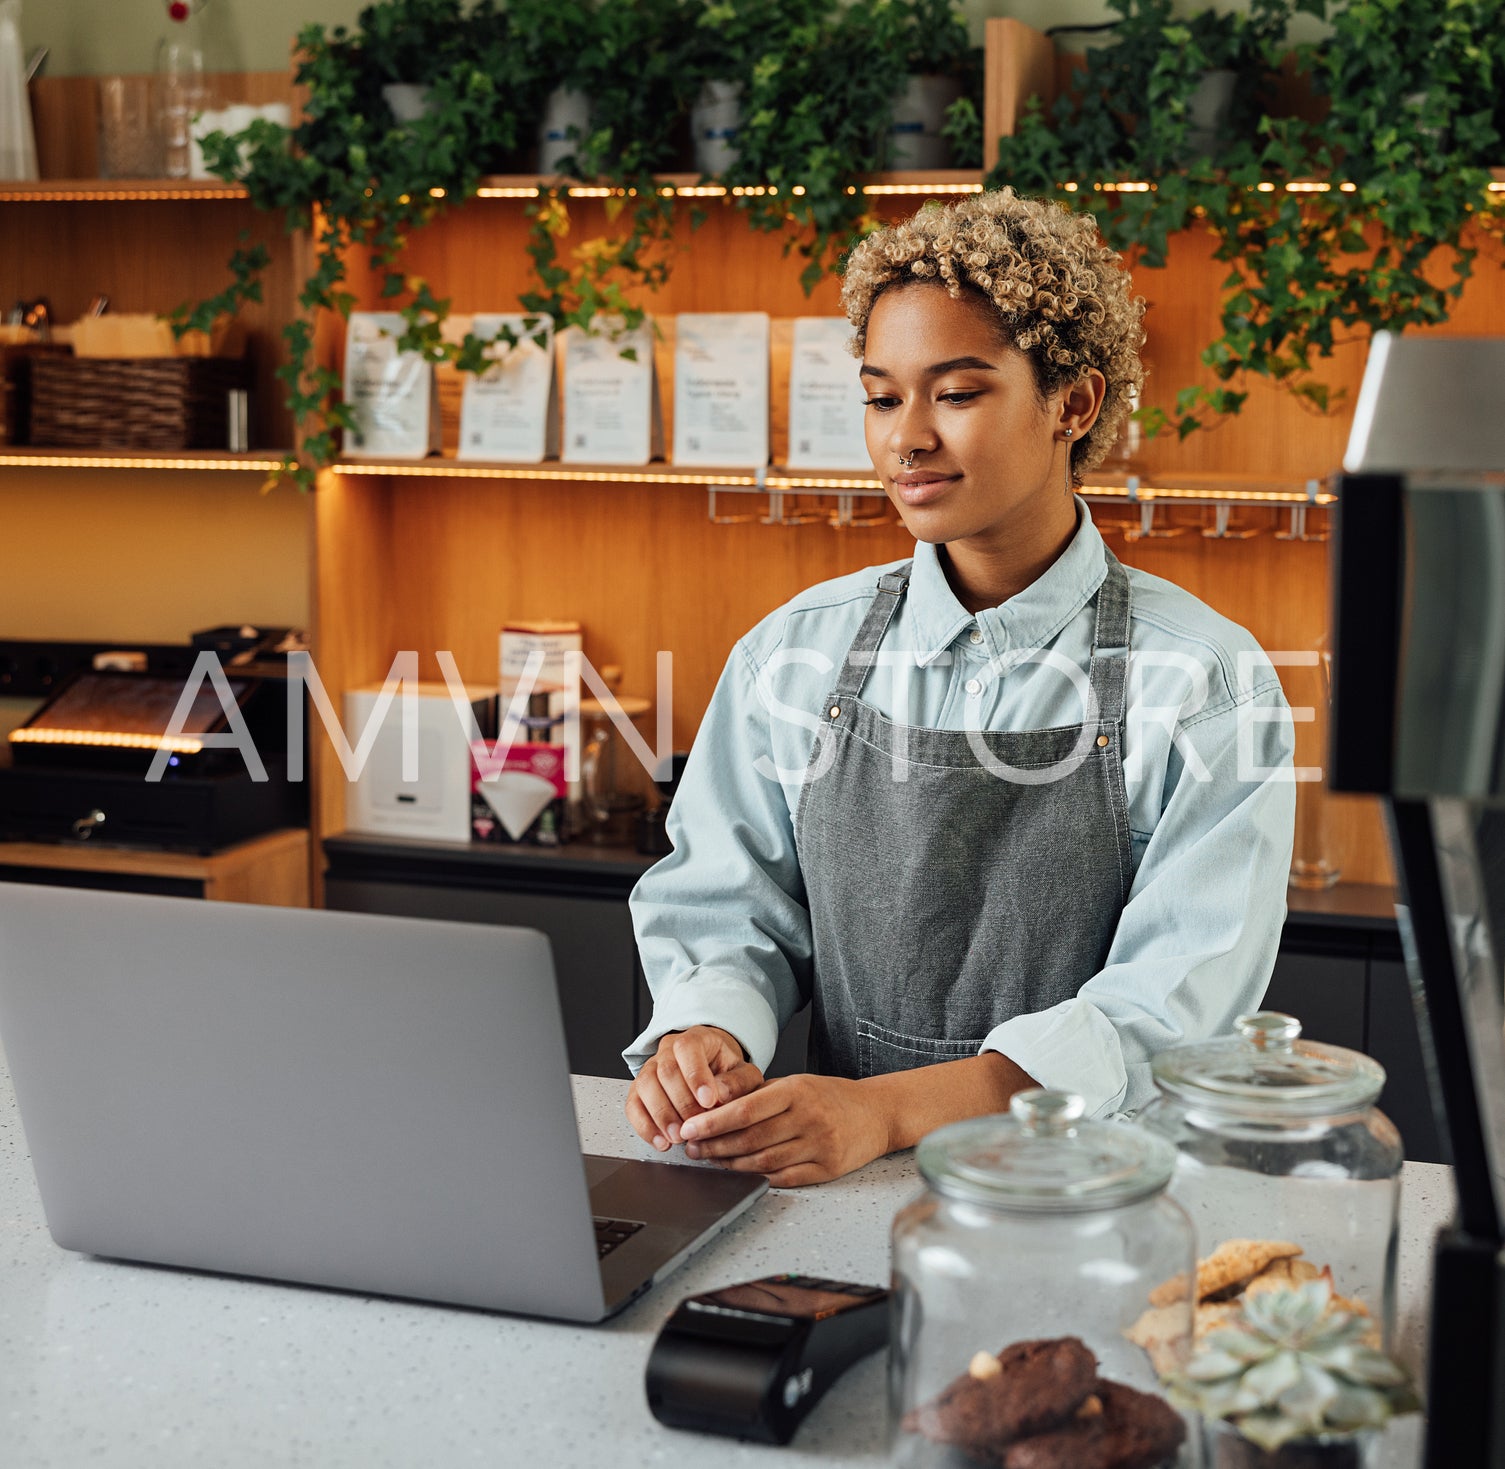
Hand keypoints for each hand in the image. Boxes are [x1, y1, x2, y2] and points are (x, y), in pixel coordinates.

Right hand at [625, 1026, 764, 1152]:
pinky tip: (660, 1141)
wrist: (712, 1069)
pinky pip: (633, 1105)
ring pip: (646, 1086)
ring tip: (678, 1137)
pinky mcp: (639, 1090)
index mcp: (696, 1038)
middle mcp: (668, 1050)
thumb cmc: (727, 1072)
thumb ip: (737, 1082)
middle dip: (681, 1103)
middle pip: (666, 1071)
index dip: (696, 1076)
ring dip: (661, 1116)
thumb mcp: (743, 1073)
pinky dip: (645, 1126)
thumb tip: (721, 1095)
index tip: (709, 1101)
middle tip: (695, 1126)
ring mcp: (650, 1068)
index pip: (688, 1048)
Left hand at [677, 1073, 891, 1187]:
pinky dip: (758, 1178)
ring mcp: (820, 1145)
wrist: (877, 1113)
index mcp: (797, 1091)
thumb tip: (714, 1106)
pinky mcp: (828, 1169)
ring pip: (764, 1162)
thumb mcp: (797, 1083)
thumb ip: (760, 1095)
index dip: (713, 1122)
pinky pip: (785, 1178)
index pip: (746, 1110)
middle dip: (715, 1146)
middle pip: (751, 1138)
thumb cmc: (831, 1096)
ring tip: (711, 1161)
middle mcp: (809, 1118)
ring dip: (731, 1165)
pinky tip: (740, 1175)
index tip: (689, 1128)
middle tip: (692, 1148)